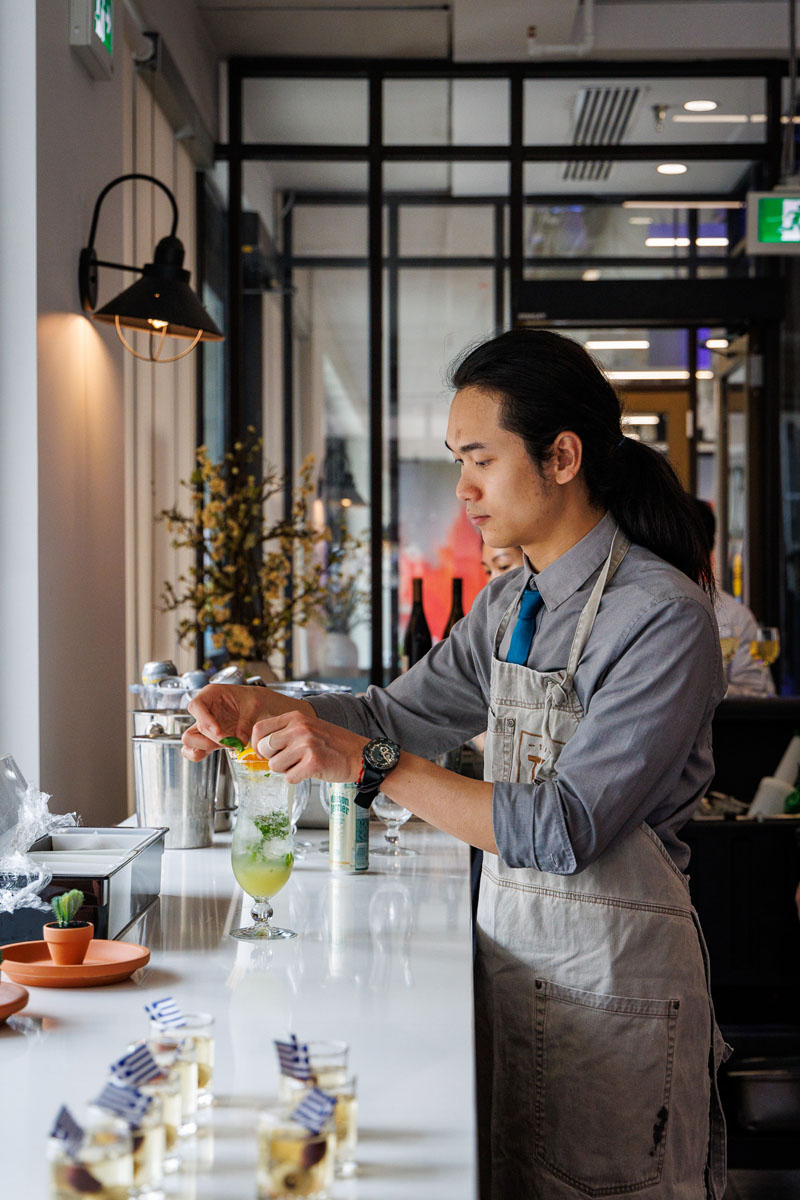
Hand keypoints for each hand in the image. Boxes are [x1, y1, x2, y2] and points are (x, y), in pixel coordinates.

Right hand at [182, 684, 271, 760]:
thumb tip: (240, 742)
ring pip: (189, 743)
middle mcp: (203, 711)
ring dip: (205, 748)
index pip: (196, 706)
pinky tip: (225, 748)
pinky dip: (206, 753)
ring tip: (228, 745)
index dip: (205, 721)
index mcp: (210, 695)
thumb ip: (246, 724)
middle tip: (228, 741)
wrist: (258, 705)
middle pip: (190, 731)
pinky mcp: (209, 738)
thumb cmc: (253, 700)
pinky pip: (196, 750)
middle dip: (208, 740)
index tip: (219, 732)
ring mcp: (204, 726)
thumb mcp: (254, 706)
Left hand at [252, 710, 367, 784]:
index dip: (257, 744)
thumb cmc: (333, 744)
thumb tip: (260, 747)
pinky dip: (298, 779)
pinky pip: (290, 778)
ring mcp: (306, 745)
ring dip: (286, 770)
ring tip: (302, 764)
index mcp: (296, 717)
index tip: (264, 752)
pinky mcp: (313, 762)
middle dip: (272, 759)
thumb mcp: (308, 727)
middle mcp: (299, 728)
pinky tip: (310, 771)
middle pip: (264, 748)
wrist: (360, 755)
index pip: (260, 729)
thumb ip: (286, 732)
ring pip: (275, 766)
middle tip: (289, 760)